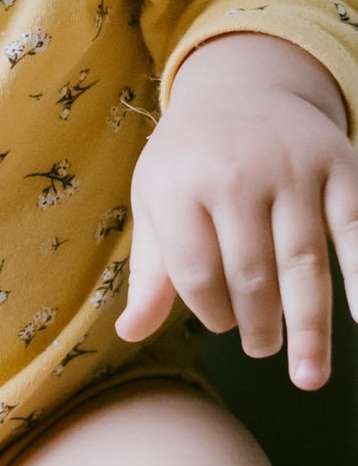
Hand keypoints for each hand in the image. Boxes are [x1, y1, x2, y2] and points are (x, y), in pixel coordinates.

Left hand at [118, 34, 357, 388]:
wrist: (239, 90)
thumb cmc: (189, 162)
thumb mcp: (155, 202)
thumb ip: (150, 270)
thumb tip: (129, 332)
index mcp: (177, 185)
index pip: (196, 272)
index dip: (210, 311)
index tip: (221, 324)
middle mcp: (233, 174)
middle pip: (251, 273)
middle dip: (258, 324)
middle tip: (261, 348)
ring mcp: (289, 169)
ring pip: (303, 262)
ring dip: (309, 326)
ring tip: (308, 374)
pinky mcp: (339, 166)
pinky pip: (354, 230)